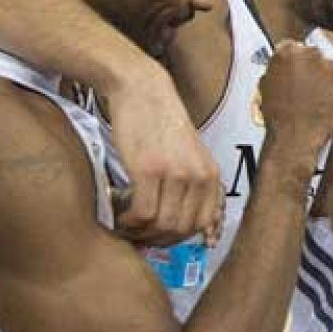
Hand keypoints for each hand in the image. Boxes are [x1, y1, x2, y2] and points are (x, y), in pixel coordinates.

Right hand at [108, 79, 224, 248]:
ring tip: (129, 227)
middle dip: (159, 239)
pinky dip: (130, 222)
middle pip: (182, 228)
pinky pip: (143, 213)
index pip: (206, 222)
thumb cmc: (161, 122)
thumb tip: (199, 224)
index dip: (184, 238)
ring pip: (162, 225)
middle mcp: (198, 176)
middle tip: (141, 237)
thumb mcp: (191, 153)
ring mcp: (175, 174)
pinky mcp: (148, 170)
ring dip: (143, 233)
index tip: (166, 241)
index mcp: (211, 174)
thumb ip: (195, 183)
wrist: (142, 90)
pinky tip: (121, 216)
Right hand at [261, 40, 332, 153]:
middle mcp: (311, 54)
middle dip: (310, 67)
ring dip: (324, 77)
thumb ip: (277, 68)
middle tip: (305, 85)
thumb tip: (283, 67)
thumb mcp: (266, 84)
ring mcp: (330, 67)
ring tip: (315, 97)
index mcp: (288, 51)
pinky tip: (325, 102)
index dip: (293, 61)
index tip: (296, 69)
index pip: (292, 47)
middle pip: (312, 54)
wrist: (295, 136)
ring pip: (328, 67)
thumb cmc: (278, 115)